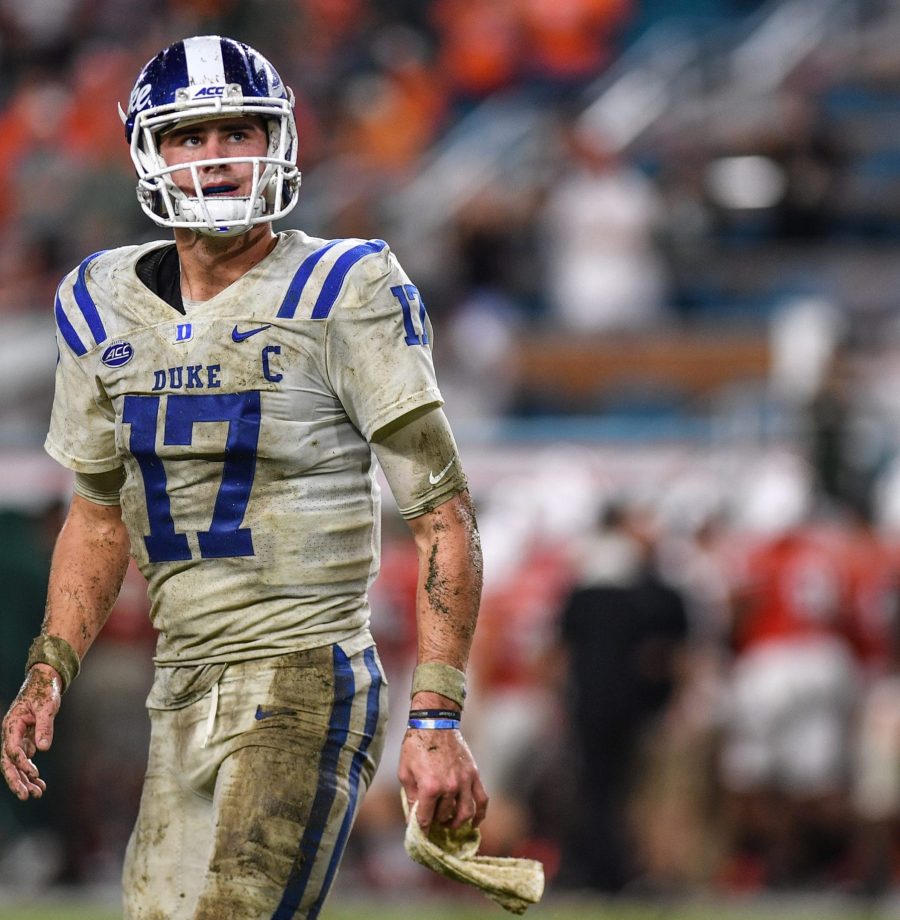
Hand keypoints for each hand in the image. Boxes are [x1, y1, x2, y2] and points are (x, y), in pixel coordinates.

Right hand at [1, 665, 61, 799]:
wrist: (45, 681)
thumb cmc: (44, 691)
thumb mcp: (47, 706)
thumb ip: (45, 726)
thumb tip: (42, 749)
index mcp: (11, 725)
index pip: (11, 749)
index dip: (21, 762)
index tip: (34, 773)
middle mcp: (11, 734)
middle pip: (8, 762)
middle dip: (16, 780)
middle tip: (26, 797)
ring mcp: (18, 738)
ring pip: (17, 764)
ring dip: (25, 780)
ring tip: (37, 794)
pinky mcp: (26, 740)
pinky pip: (26, 760)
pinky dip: (31, 773)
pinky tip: (40, 784)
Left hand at [399, 728, 487, 831]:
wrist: (434, 722)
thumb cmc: (415, 746)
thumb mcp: (405, 772)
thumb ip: (410, 797)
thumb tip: (414, 818)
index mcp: (430, 787)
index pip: (425, 819)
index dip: (421, 830)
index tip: (420, 836)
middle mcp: (449, 787)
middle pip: (444, 816)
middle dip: (436, 821)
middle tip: (432, 821)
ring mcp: (464, 781)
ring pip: (465, 813)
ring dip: (457, 823)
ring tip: (449, 823)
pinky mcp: (474, 774)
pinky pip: (482, 799)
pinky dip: (480, 814)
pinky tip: (474, 822)